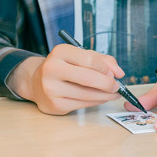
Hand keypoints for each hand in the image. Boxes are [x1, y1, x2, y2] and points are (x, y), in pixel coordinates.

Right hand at [8, 44, 123, 114]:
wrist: (37, 82)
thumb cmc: (64, 67)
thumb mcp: (80, 56)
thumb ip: (102, 60)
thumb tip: (119, 73)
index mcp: (59, 52)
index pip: (89, 59)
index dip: (106, 68)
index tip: (114, 73)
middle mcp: (52, 69)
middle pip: (88, 78)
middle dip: (108, 84)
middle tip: (117, 86)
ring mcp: (52, 88)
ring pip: (88, 94)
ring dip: (105, 95)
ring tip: (113, 93)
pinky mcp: (55, 105)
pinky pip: (83, 104)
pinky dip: (96, 102)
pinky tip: (100, 98)